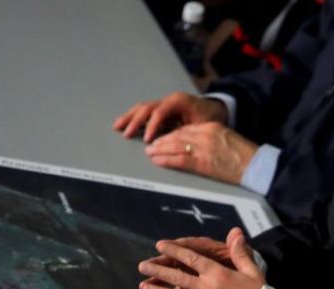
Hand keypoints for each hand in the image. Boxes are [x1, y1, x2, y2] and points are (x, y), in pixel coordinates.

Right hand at [113, 92, 227, 142]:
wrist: (215, 109)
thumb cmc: (209, 117)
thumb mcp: (202, 125)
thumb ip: (186, 132)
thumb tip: (172, 142)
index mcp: (179, 101)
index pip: (160, 112)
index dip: (152, 126)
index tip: (147, 140)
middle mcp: (169, 100)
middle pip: (147, 108)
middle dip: (135, 121)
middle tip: (126, 133)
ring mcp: (164, 104)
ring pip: (143, 108)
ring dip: (130, 117)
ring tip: (118, 126)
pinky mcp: (161, 110)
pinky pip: (144, 111)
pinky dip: (133, 117)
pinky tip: (124, 123)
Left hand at [138, 228, 263, 288]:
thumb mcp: (251, 271)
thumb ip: (240, 252)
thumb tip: (236, 232)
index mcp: (216, 274)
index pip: (191, 259)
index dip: (174, 251)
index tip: (160, 246)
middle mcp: (205, 288)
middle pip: (176, 277)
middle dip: (158, 271)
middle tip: (142, 266)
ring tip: (143, 287)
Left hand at [144, 122, 257, 184]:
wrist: (255, 165)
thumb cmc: (244, 155)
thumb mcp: (226, 139)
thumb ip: (210, 138)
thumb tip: (195, 144)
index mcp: (211, 127)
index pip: (185, 129)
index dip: (171, 134)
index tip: (162, 138)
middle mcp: (205, 135)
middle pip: (177, 136)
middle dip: (162, 141)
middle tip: (151, 145)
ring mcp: (203, 148)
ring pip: (174, 146)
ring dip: (159, 149)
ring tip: (150, 152)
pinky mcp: (202, 162)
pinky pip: (178, 160)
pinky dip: (165, 160)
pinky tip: (157, 160)